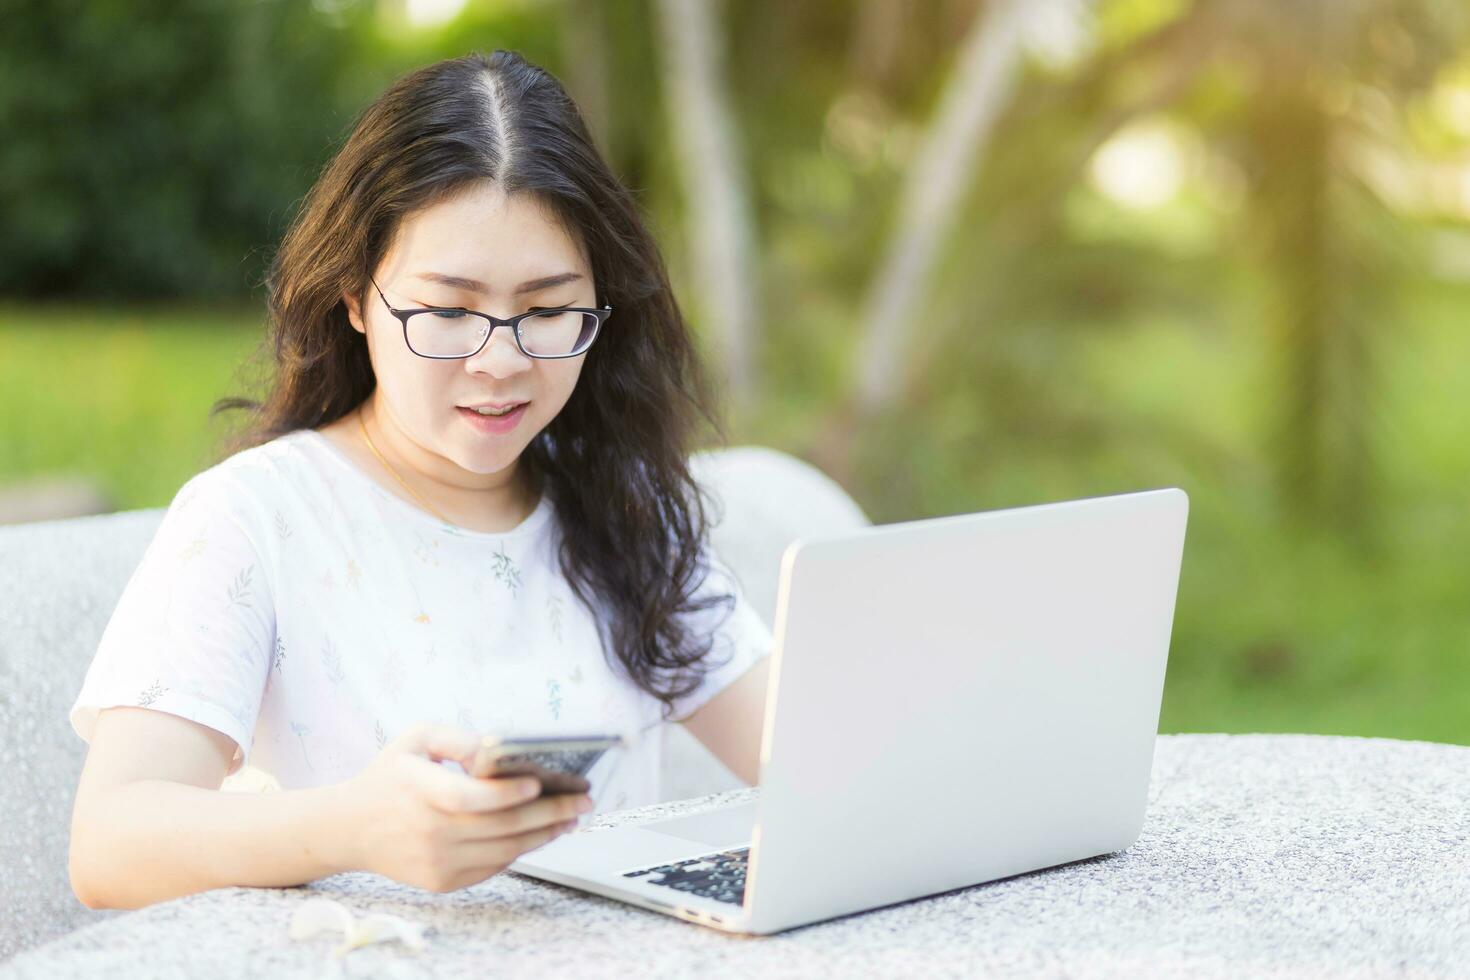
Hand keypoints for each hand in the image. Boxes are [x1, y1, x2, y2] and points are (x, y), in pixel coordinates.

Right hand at [337, 722, 593, 892]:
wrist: (350, 828)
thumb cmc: (389, 776)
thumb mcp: (416, 739)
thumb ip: (457, 737)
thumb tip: (499, 748)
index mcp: (419, 789)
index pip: (468, 798)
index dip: (506, 794)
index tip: (539, 784)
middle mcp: (428, 830)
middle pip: (501, 827)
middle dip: (551, 813)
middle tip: (584, 801)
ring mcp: (436, 861)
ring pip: (505, 850)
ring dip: (545, 834)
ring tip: (571, 817)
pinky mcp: (442, 881)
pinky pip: (493, 866)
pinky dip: (520, 850)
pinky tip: (540, 833)